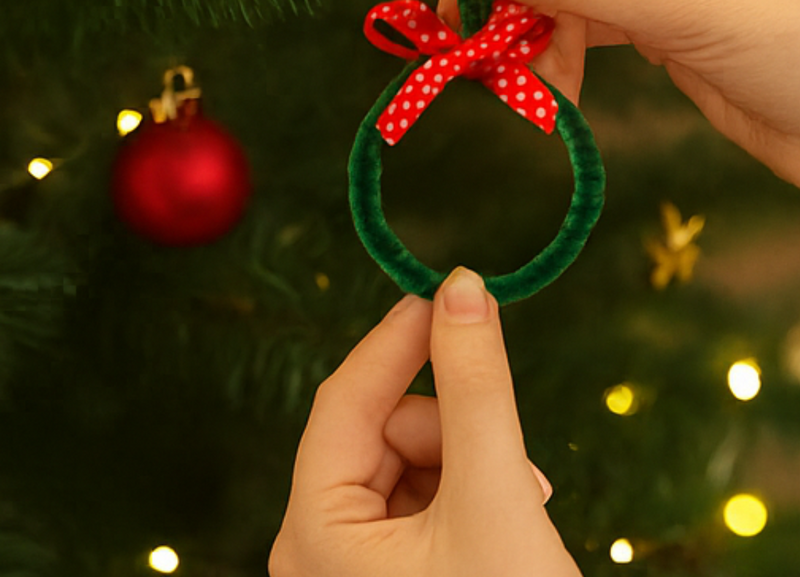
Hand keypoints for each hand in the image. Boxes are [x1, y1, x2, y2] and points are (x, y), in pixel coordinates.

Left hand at [269, 267, 580, 576]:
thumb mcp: (493, 494)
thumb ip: (477, 385)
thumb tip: (464, 286)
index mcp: (314, 533)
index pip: (346, 397)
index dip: (398, 338)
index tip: (448, 290)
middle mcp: (319, 547)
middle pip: (383, 430)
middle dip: (453, 427)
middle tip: (512, 462)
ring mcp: (353, 562)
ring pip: (409, 459)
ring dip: (469, 460)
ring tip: (519, 502)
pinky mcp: (391, 570)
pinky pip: (423, 494)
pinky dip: (469, 487)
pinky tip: (509, 513)